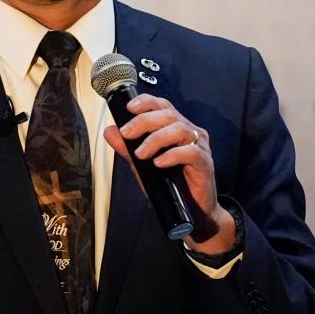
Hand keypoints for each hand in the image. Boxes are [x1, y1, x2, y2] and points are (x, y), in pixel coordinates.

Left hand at [103, 94, 235, 254]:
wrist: (191, 212)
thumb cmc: (169, 185)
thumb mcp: (142, 165)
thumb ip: (127, 148)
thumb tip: (109, 131)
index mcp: (174, 126)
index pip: (162, 105)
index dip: (146, 102)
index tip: (129, 107)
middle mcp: (189, 131)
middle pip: (168, 114)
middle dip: (144, 121)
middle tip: (127, 133)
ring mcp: (199, 145)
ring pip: (179, 129)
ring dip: (156, 139)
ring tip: (141, 154)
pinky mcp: (205, 162)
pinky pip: (191, 152)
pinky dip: (172, 155)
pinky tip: (159, 163)